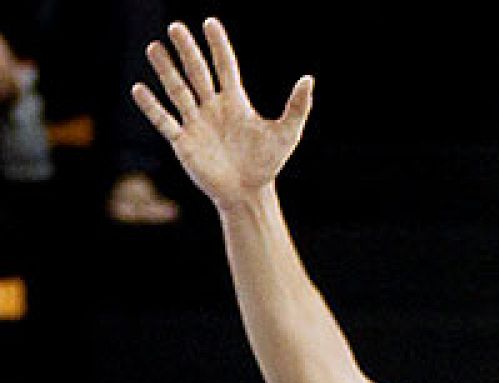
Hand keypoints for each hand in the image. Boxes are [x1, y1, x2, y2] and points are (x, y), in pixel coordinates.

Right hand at [132, 19, 313, 209]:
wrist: (249, 193)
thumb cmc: (267, 163)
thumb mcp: (286, 134)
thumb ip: (297, 107)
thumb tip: (308, 79)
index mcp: (235, 102)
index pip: (224, 66)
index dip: (218, 46)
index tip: (209, 23)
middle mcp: (212, 107)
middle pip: (197, 72)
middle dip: (187, 50)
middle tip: (175, 27)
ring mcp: (195, 122)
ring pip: (178, 90)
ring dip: (166, 70)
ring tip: (155, 47)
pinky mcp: (183, 141)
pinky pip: (164, 120)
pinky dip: (152, 106)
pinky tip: (139, 88)